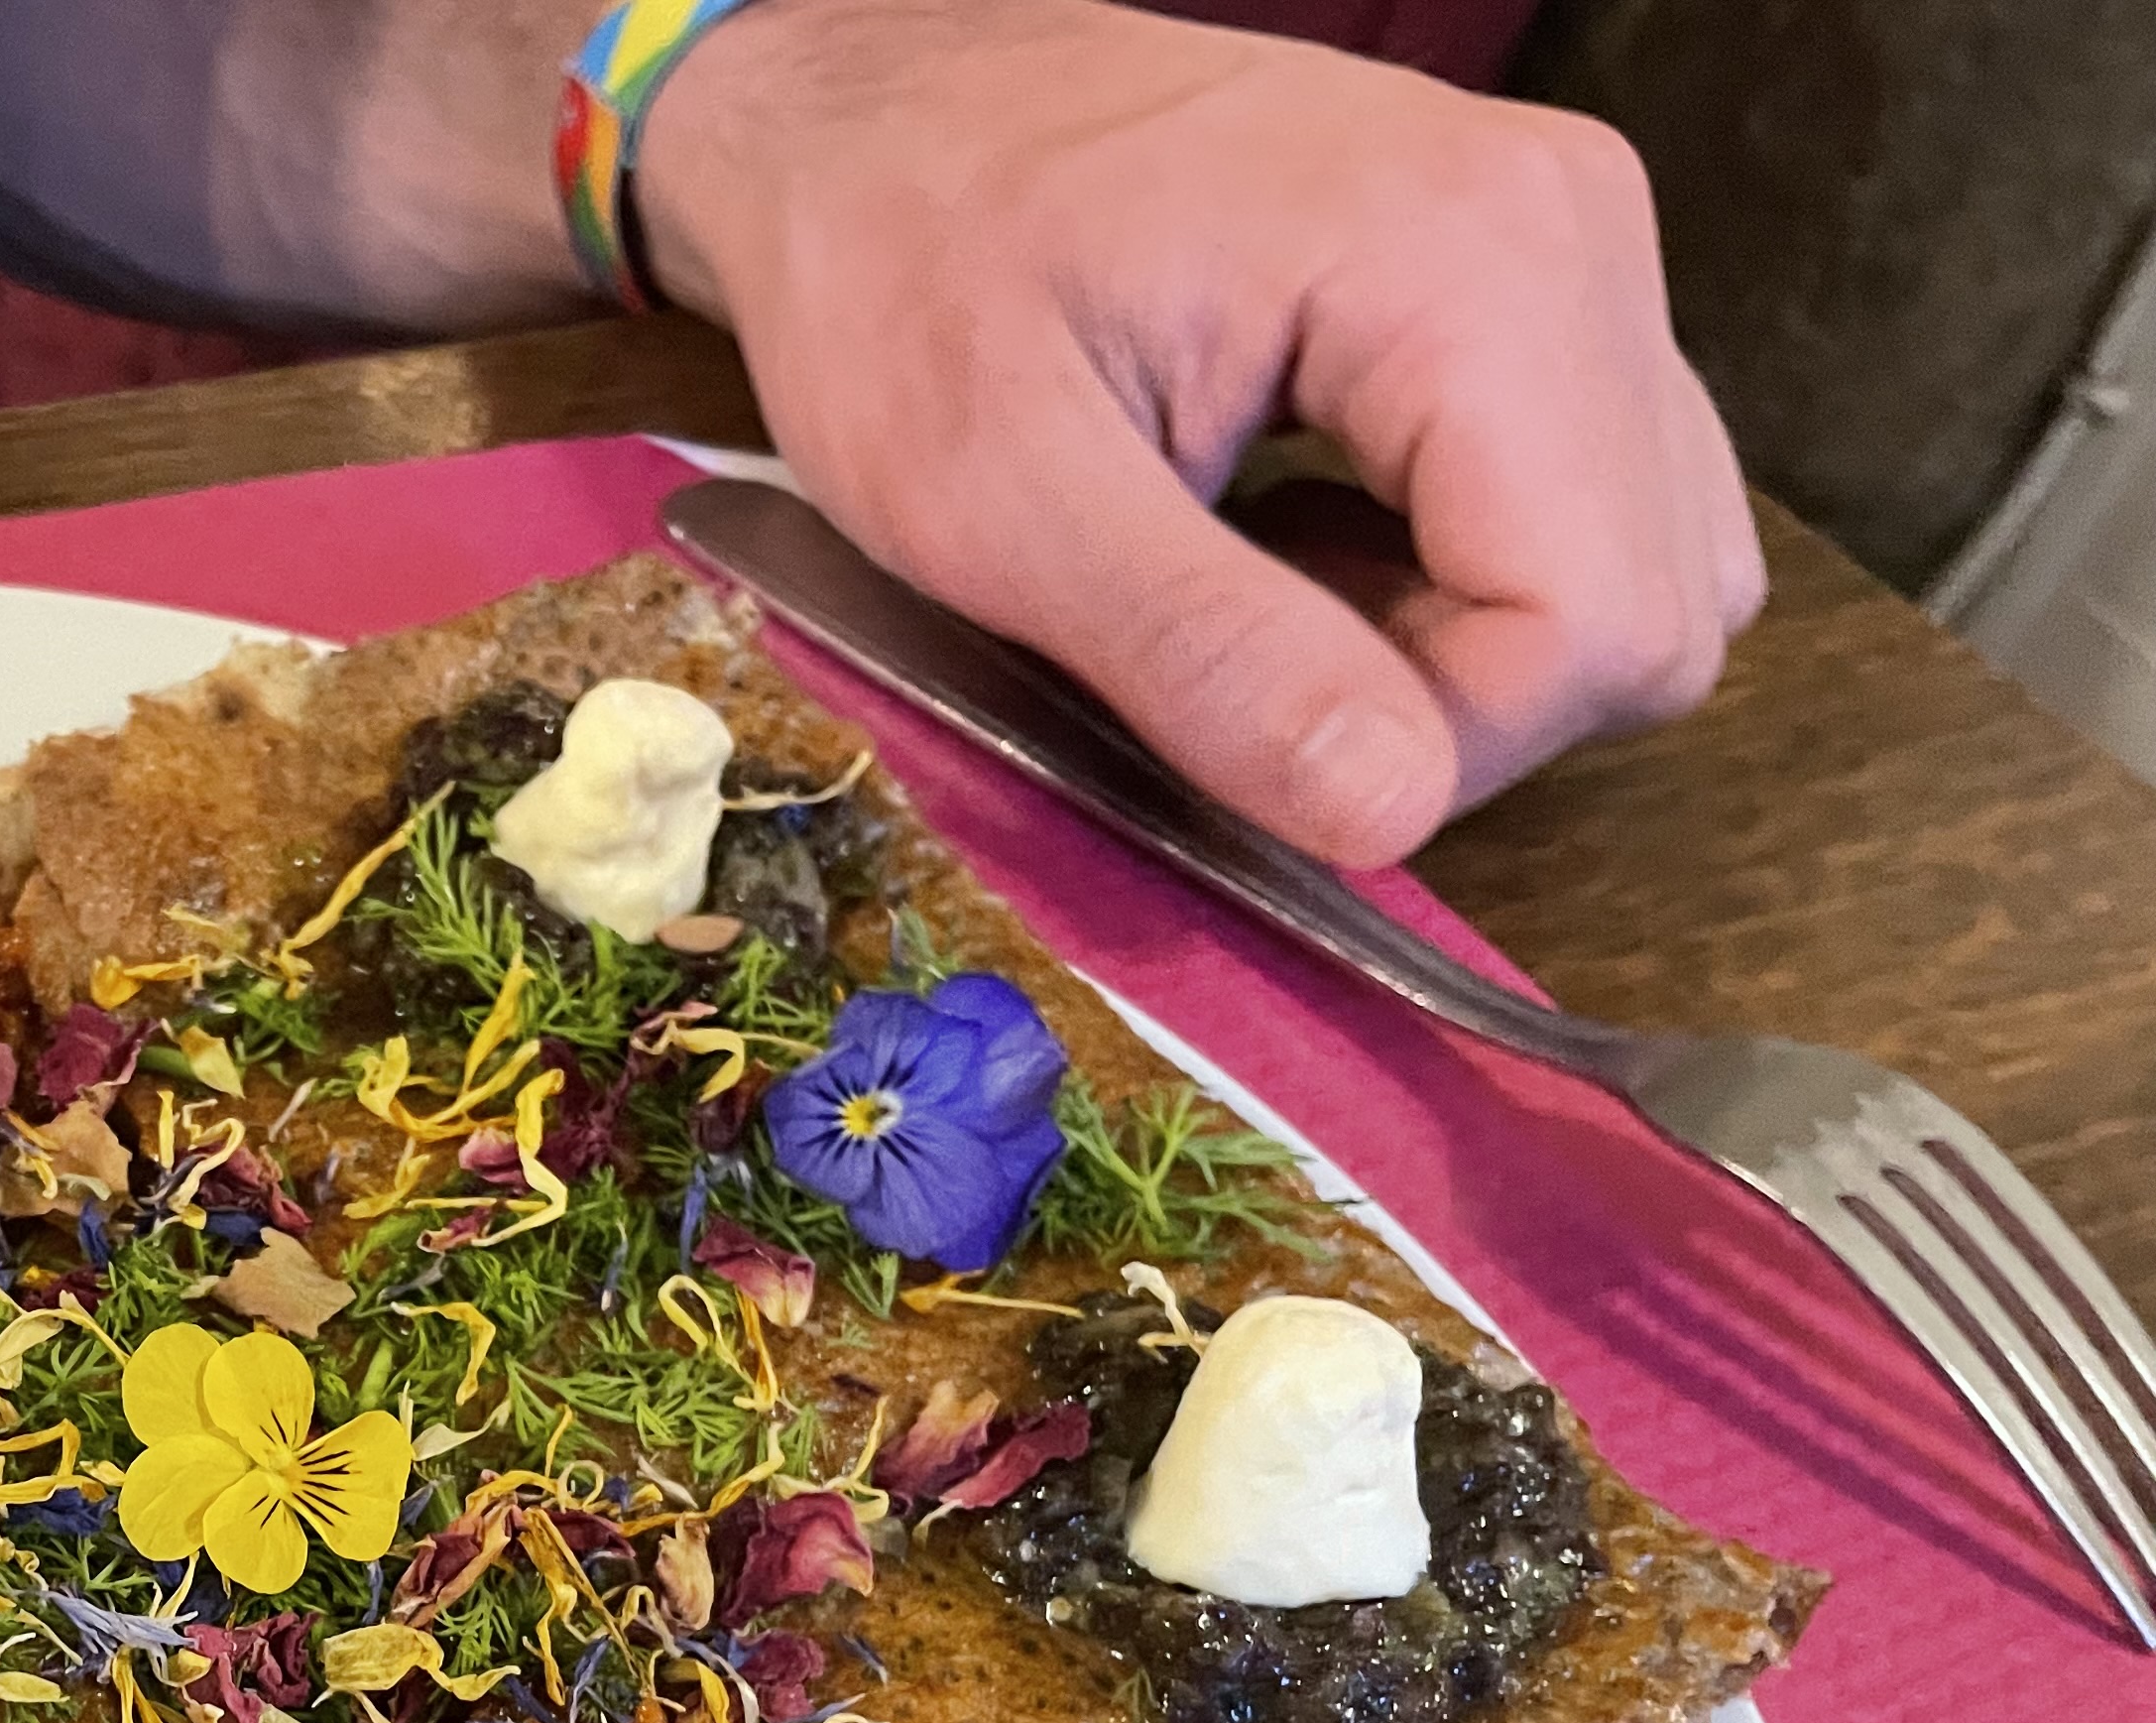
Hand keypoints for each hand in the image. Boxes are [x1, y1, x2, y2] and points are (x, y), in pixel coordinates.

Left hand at [638, 0, 1762, 864]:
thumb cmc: (902, 272)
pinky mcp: (1529, 292)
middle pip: (1646, 614)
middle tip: (1227, 658)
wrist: (870, 117)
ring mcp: (1569, 255)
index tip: (1246, 747)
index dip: (1431, 753)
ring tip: (1246, 588)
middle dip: (1444, 707)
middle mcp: (1576, 236)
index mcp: (1478, 263)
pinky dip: (1445, 588)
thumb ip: (1202, 655)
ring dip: (1447, 657)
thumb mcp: (994, 497)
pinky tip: (1288, 546)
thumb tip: (1388, 812)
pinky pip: (1578, 517)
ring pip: (1632, 578)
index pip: (1594, 626)